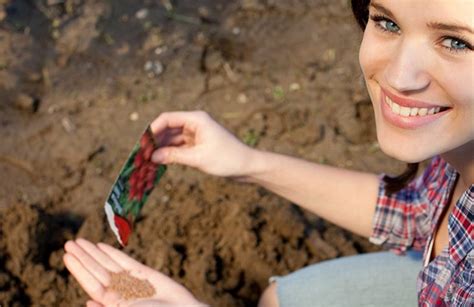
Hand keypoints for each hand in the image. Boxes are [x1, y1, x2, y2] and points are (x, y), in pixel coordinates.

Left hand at [63, 238, 204, 306]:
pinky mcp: (144, 273)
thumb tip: (87, 301)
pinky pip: (125, 261)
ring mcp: (131, 281)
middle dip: (83, 257)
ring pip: (108, 264)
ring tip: (80, 241)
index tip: (67, 255)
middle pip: (96, 271)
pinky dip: (113, 253)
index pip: (91, 283)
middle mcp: (119, 292)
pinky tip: (101, 246)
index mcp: (112, 304)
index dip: (79, 269)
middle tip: (69, 242)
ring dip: (94, 252)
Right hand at [150, 111, 256, 176]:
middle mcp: (195, 123)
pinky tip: (160, 162)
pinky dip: (170, 153)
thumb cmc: (227, 159)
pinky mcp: (199, 144)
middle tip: (141, 154)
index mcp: (196, 119)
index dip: (152, 130)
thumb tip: (153, 157)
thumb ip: (174, 156)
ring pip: (172, 138)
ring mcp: (197, 134)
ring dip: (161, 148)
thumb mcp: (198, 158)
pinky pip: (179, 146)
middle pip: (168, 128)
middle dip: (155, 140)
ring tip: (148, 160)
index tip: (141, 143)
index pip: (167, 119)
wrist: (248, 166)